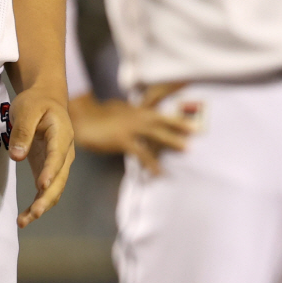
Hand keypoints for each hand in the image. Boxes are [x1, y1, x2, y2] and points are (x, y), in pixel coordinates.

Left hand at [8, 85, 74, 227]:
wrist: (46, 99)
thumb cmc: (36, 102)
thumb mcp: (26, 109)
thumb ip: (23, 131)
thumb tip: (17, 156)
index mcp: (61, 133)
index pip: (57, 154)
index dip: (51, 170)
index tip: (42, 185)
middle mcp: (65, 151)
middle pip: (60, 178)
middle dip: (47, 197)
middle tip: (33, 213)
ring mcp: (59, 162)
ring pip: (56, 188)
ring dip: (42, 205)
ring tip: (24, 220)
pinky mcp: (50, 169)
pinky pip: (47, 190)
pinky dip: (38, 204)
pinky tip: (25, 217)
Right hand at [69, 94, 194, 173]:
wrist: (84, 120)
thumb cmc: (101, 116)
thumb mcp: (120, 111)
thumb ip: (133, 113)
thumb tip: (143, 117)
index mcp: (137, 109)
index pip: (160, 109)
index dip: (175, 111)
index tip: (190, 112)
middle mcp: (137, 115)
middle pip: (163, 119)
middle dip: (180, 124)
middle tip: (197, 129)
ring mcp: (130, 127)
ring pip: (156, 133)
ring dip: (172, 140)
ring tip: (187, 147)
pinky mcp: (123, 139)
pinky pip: (141, 152)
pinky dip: (151, 163)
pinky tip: (159, 172)